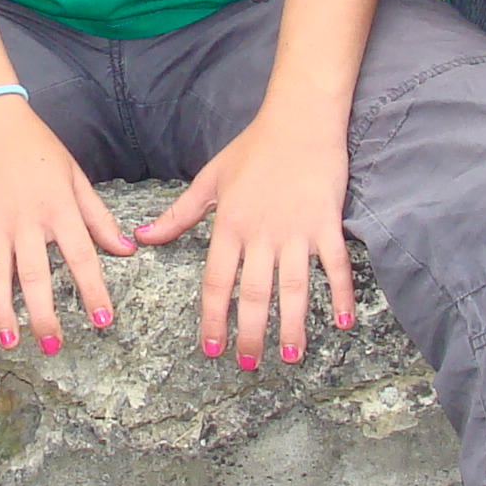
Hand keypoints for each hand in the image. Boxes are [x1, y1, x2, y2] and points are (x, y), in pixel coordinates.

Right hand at [0, 97, 134, 353]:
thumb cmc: (37, 145)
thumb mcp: (75, 176)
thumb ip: (98, 216)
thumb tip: (126, 249)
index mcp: (60, 209)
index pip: (82, 257)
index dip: (93, 291)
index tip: (103, 321)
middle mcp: (27, 220)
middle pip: (35, 276)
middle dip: (44, 315)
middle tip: (52, 346)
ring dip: (2, 311)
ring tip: (9, 342)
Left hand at [137, 101, 353, 370]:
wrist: (299, 120)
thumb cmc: (253, 148)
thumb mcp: (209, 180)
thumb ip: (178, 214)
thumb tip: (142, 237)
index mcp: (229, 225)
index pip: (217, 282)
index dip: (213, 318)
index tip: (211, 348)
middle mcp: (261, 234)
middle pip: (255, 294)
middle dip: (251, 334)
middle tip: (249, 365)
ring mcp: (297, 231)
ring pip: (294, 288)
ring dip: (292, 325)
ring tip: (290, 357)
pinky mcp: (327, 224)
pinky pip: (336, 265)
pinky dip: (341, 294)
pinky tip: (344, 323)